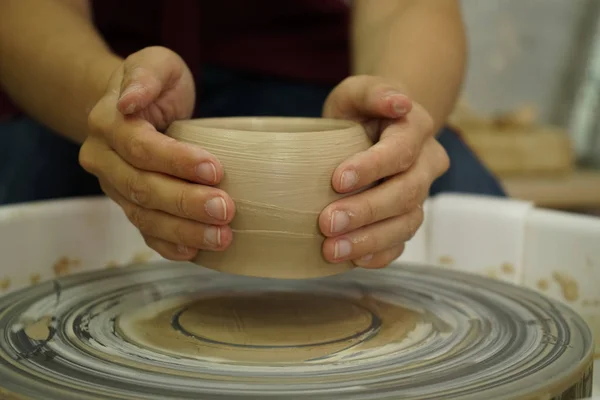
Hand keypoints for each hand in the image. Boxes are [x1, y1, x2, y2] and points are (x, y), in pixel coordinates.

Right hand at [79, 46, 234, 260]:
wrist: (134, 107)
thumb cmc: (155, 85)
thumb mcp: (155, 64)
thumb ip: (146, 76)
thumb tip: (128, 101)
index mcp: (107, 123)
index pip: (140, 147)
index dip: (176, 161)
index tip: (216, 170)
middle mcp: (105, 160)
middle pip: (142, 187)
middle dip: (185, 202)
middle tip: (226, 210)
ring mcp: (115, 187)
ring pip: (143, 216)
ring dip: (183, 231)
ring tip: (221, 237)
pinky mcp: (129, 205)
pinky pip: (145, 232)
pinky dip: (169, 245)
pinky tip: (195, 252)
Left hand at [319, 75, 449, 267]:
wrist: (375, 130)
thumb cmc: (362, 110)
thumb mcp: (359, 91)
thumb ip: (374, 92)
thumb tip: (398, 102)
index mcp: (417, 129)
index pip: (401, 151)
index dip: (372, 167)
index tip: (337, 180)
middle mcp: (426, 164)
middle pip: (407, 193)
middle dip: (367, 211)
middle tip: (328, 223)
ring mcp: (420, 194)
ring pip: (406, 223)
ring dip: (369, 240)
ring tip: (332, 249)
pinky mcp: (407, 217)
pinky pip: (401, 243)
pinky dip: (379, 254)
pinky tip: (353, 260)